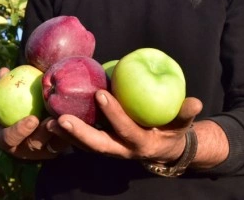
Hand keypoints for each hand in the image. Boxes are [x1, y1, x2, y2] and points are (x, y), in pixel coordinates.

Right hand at [0, 67, 70, 159]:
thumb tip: (3, 71)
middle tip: (54, 120)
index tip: (32, 119)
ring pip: (54, 145)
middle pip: (35, 146)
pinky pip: (68, 138)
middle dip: (45, 135)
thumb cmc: (14, 100)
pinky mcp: (61, 147)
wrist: (34, 110)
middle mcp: (26, 150)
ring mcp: (44, 151)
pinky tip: (82, 115)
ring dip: (62, 132)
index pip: (9, 139)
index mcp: (8, 140)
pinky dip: (73, 128)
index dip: (19, 131)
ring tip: (69, 118)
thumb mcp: (5, 93)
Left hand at [45, 89, 202, 163]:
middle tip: (61, 119)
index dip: (114, 114)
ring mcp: (108, 149)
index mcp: (141, 143)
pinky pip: (80, 140)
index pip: (125, 130)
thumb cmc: (172, 131)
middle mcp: (121, 150)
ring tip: (47, 120)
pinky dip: (66, 132)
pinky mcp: (99, 145)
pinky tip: (51, 118)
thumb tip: (195, 102)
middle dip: (78, 134)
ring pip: (83, 146)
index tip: (101, 94)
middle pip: (96, 145)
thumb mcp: (182, 124)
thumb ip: (185, 114)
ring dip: (65, 136)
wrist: (163, 150)